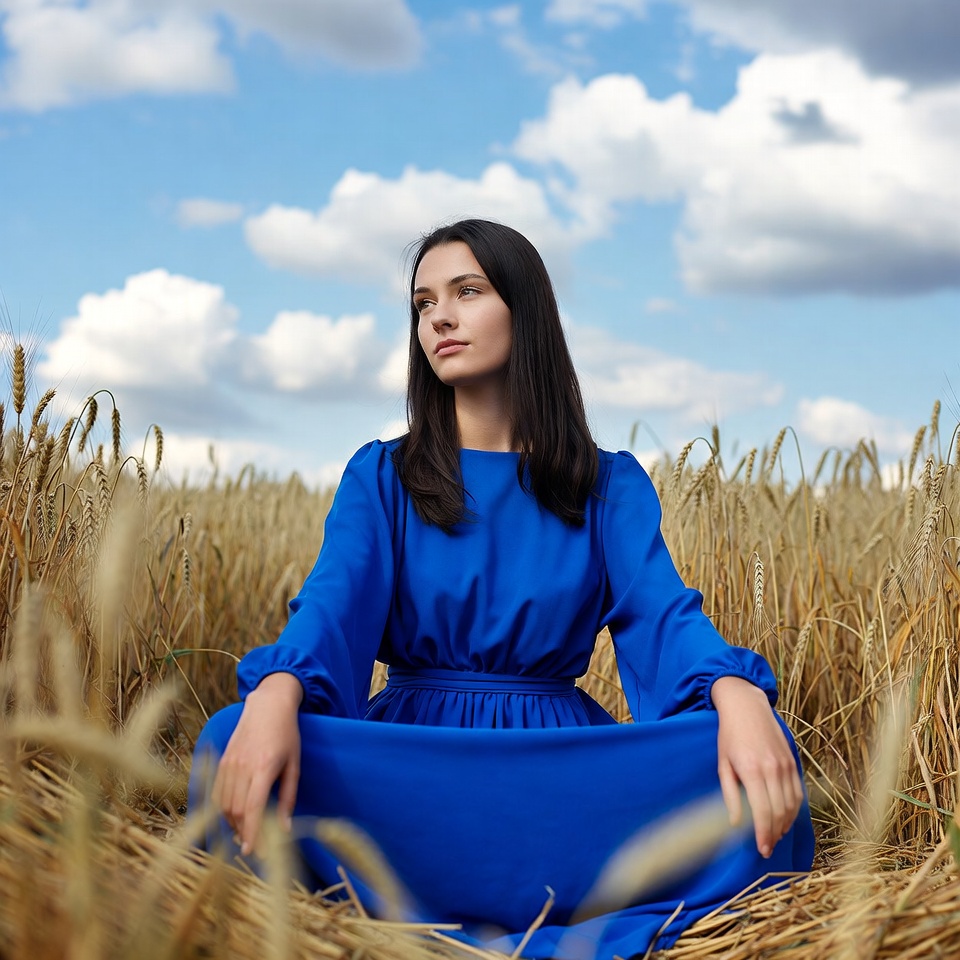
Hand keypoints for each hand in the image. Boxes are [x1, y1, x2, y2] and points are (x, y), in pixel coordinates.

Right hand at [211, 672, 303, 855]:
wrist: (268, 704)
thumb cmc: (287, 734)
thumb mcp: (294, 764)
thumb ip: (288, 797)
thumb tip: (286, 829)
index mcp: (263, 767)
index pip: (252, 808)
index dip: (251, 833)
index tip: (253, 852)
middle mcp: (242, 766)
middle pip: (235, 810)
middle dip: (243, 833)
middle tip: (254, 847)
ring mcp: (229, 762)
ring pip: (224, 804)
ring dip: (233, 823)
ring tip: (245, 834)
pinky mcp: (222, 760)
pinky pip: (218, 791)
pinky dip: (224, 808)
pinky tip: (234, 816)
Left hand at [710, 676, 803, 858]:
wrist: (747, 706)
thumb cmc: (730, 736)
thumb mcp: (723, 764)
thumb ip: (730, 795)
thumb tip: (735, 823)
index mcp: (752, 770)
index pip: (762, 812)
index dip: (763, 834)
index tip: (761, 849)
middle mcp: (772, 769)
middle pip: (779, 812)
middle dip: (774, 834)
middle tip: (767, 847)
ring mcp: (785, 765)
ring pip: (792, 805)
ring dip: (785, 824)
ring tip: (775, 836)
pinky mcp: (793, 761)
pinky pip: (798, 792)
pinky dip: (794, 809)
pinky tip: (785, 818)